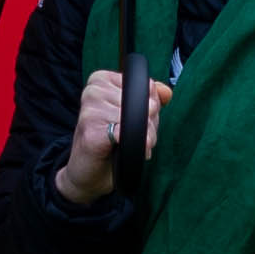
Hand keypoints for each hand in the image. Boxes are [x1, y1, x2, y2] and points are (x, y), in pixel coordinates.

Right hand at [53, 67, 157, 205]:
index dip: (151, 106)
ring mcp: (89, 110)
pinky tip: (123, 147)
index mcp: (101, 80)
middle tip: (135, 137)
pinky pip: (123, 132)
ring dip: (141, 137)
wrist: (88, 172)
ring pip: (135, 118)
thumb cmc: (110, 141)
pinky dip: (131, 143)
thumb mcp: (133, 115)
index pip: (144, 87)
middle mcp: (93, 91)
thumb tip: (166, 93)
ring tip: (128, 144)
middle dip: (148, 123)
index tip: (139, 120)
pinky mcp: (90, 131)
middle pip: (141, 102)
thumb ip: (151, 99)